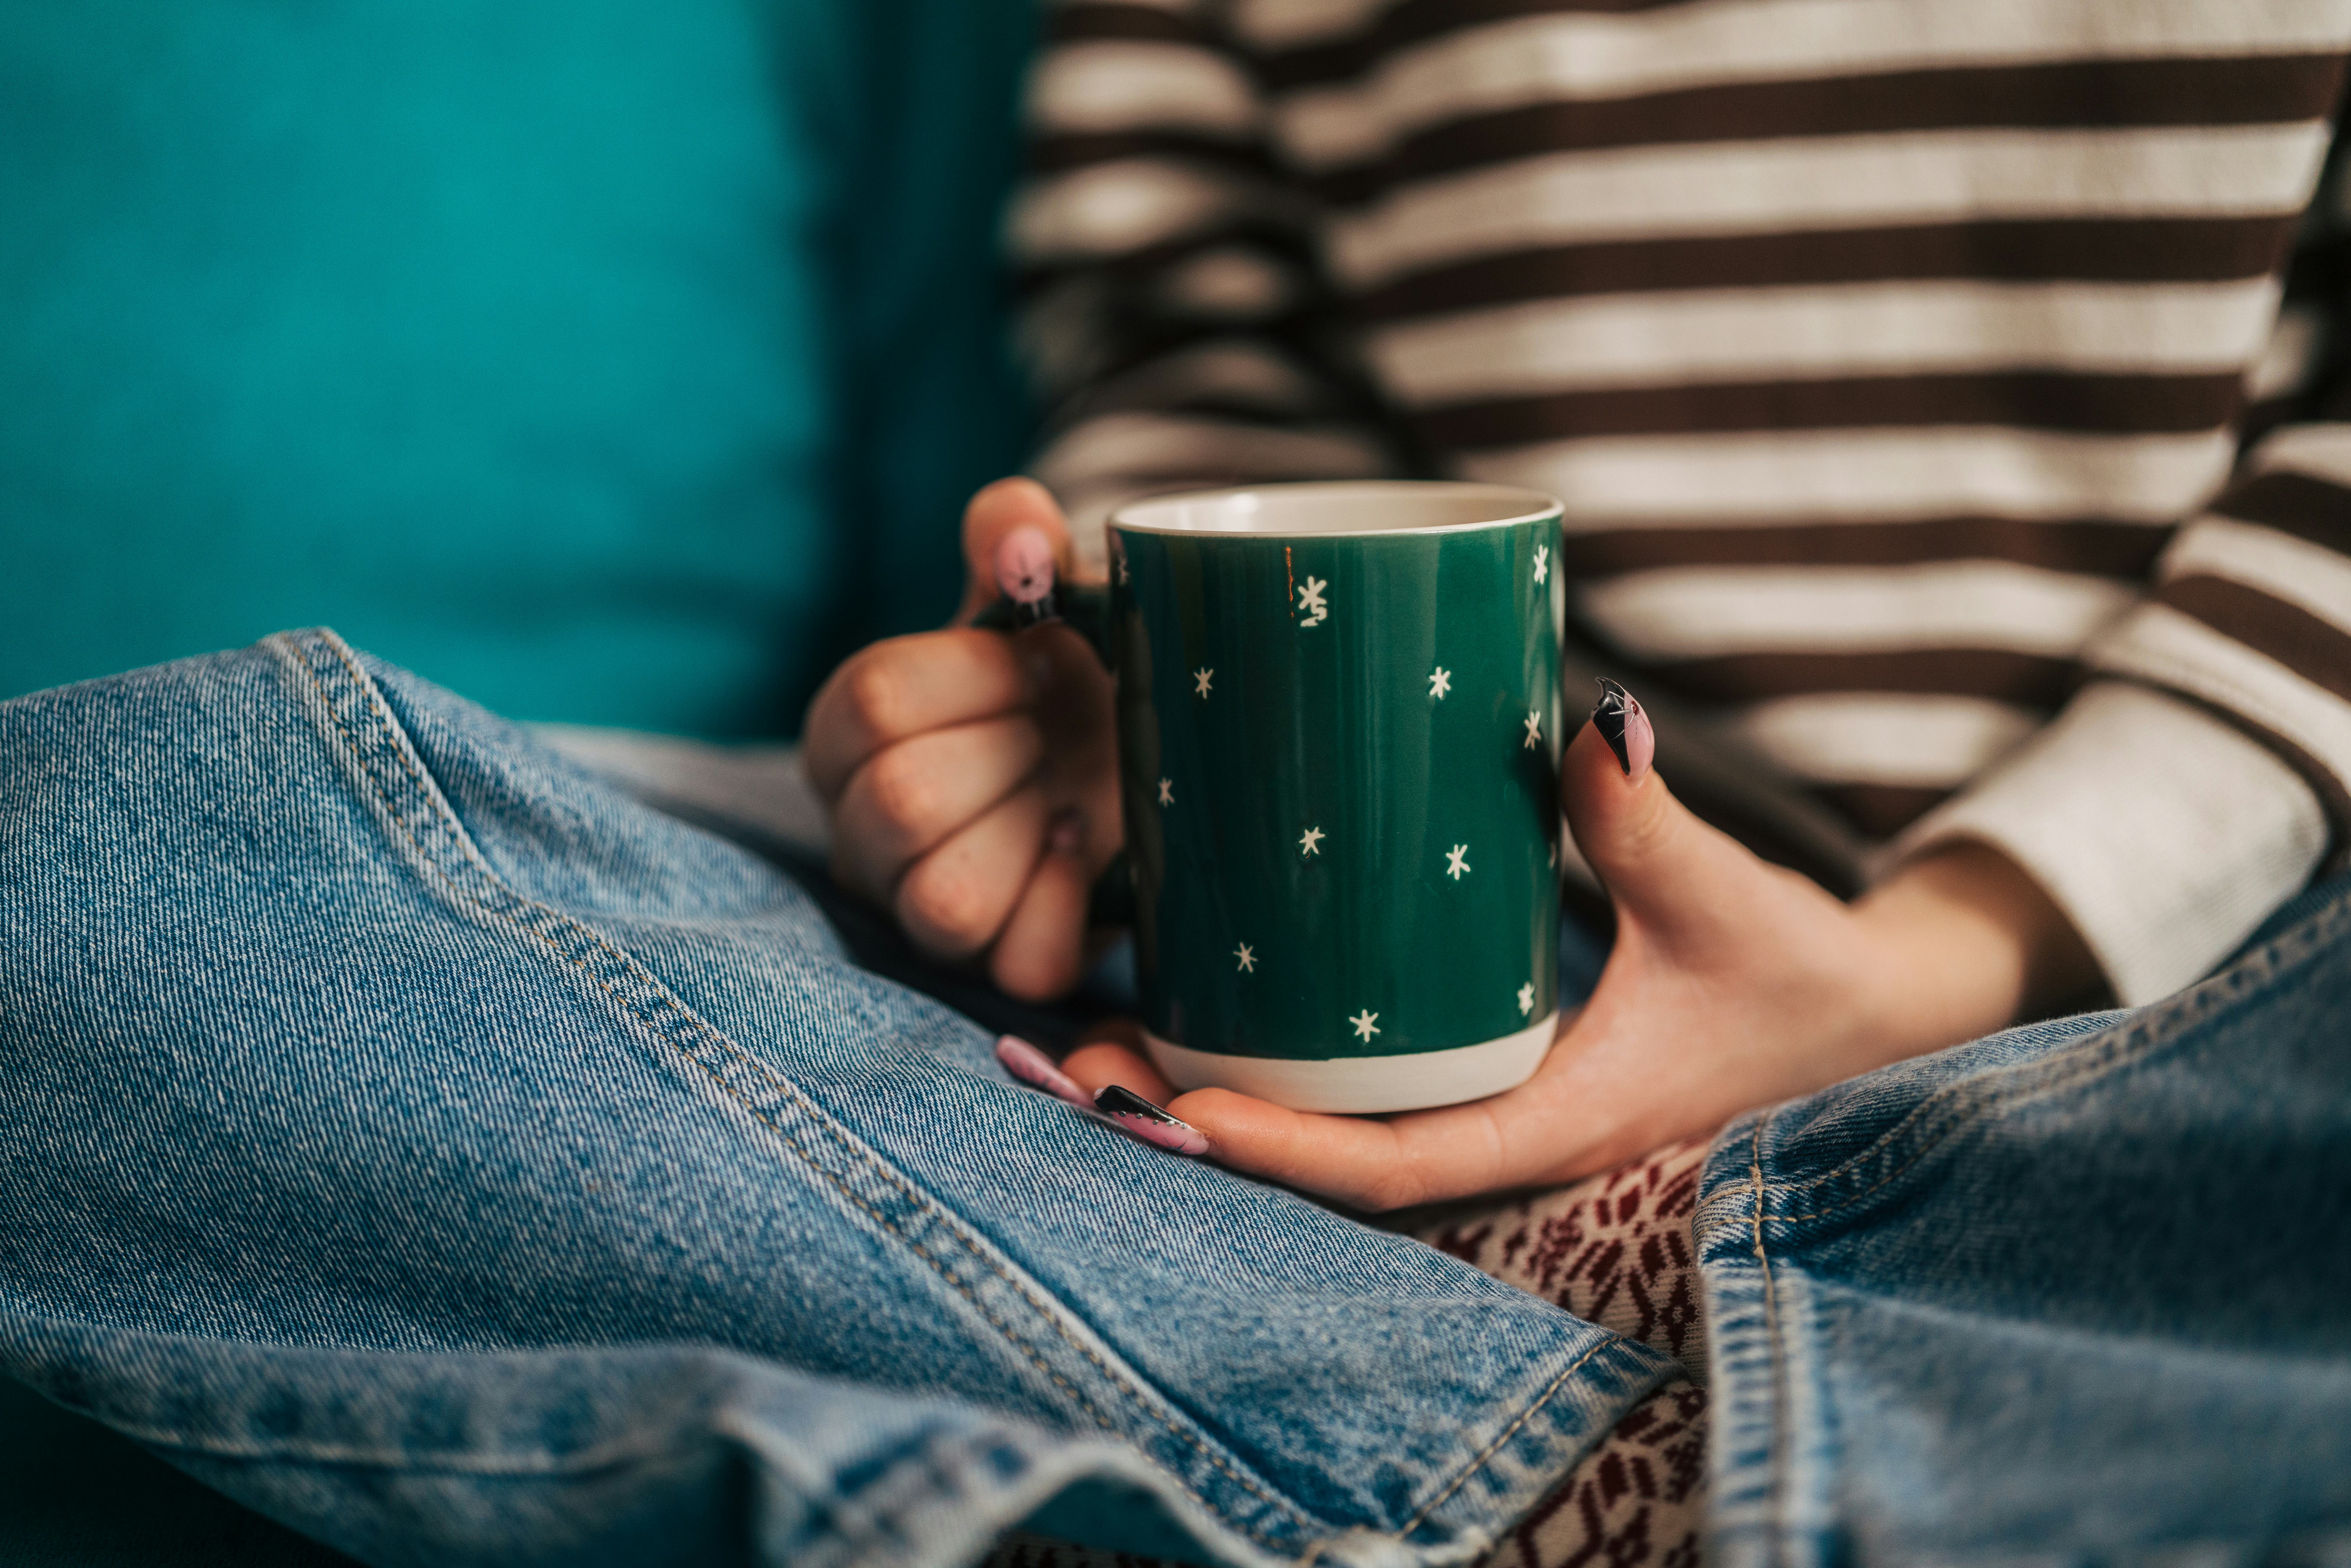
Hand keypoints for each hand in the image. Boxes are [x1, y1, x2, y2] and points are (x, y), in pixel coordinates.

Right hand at [803, 479, 1118, 999]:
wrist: (1124, 748)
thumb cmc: (1064, 668)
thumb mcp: (1041, 592)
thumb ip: (1016, 539)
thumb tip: (1017, 527)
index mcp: (847, 728)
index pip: (874, 700)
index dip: (976, 675)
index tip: (1040, 657)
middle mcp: (860, 830)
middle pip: (900, 803)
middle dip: (1007, 755)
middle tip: (1054, 731)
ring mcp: (917, 910)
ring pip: (943, 900)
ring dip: (1028, 834)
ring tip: (1068, 794)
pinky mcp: (993, 967)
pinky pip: (1018, 965)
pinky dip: (1066, 907)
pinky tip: (1084, 852)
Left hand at [1061, 703, 2096, 1209]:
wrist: (1857, 1021)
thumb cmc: (1802, 979)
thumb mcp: (1731, 900)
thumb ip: (1652, 821)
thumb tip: (1589, 723)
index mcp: (1557, 1130)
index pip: (1393, 1167)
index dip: (1280, 1148)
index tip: (1176, 1110)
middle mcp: (1508, 1140)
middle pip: (1328, 1163)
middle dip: (1202, 1128)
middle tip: (1077, 1064)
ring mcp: (1493, 1112)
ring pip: (1332, 1133)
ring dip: (1214, 1100)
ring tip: (1095, 1041)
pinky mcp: (1491, 1073)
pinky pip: (1366, 1089)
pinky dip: (1277, 1069)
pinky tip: (1200, 1016)